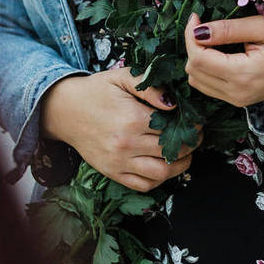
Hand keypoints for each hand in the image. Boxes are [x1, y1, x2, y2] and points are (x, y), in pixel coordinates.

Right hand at [40, 66, 202, 192]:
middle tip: (196, 136)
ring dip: (180, 166)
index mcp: (132, 119)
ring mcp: (119, 163)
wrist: (66, 110)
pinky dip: (159, 179)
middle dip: (190, 145)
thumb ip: (149, 87)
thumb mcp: (122, 77)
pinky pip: (143, 185)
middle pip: (171, 152)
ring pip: (161, 174)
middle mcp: (126, 145)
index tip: (197, 122)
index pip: (173, 129)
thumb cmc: (97, 91)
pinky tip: (164, 164)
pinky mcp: (113, 174)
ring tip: (185, 153)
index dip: (191, 127)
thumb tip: (174, 103)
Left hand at [183, 11, 263, 108]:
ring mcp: (237, 100)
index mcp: (242, 75)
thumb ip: (229, 29)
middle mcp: (236, 93)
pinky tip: (217, 53)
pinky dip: (205, 69)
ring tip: (211, 38)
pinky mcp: (238, 100)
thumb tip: (198, 30)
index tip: (195, 16)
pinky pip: (208, 86)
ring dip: (197, 58)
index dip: (190, 36)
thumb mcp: (263, 27)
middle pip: (193, 71)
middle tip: (203, 25)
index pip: (198, 59)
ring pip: (197, 81)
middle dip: (193, 45)